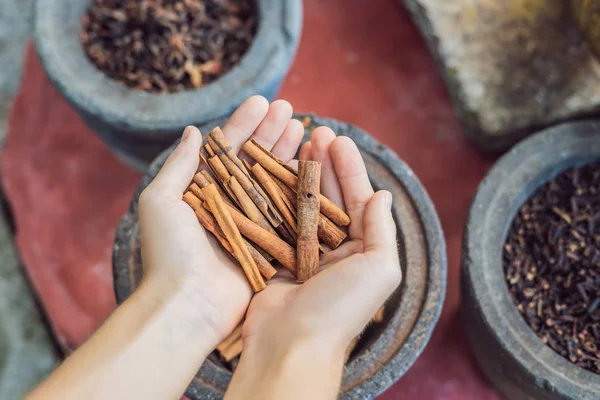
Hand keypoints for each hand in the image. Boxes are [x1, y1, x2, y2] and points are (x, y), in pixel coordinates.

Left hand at [137, 96, 303, 342]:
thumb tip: (191, 130)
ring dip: (287, 153)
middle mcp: (227, 203)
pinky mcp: (269, 242)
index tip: (262, 101)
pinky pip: (286, 210)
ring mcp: (249, 222)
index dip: (244, 124)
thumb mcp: (160, 201)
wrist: (187, 304)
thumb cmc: (168, 251)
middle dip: (270, 132)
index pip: (225, 150)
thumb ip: (178, 164)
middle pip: (253, 160)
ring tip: (303, 127)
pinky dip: (298, 188)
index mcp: (200, 191)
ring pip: (272, 180)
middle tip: (289, 108)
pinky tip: (311, 165)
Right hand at [226, 128, 401, 399]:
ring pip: (305, 202)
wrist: (293, 345)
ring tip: (299, 143)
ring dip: (303, 173)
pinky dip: (279, 194)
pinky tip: (275, 172)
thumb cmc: (341, 309)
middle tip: (317, 132)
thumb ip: (382, 230)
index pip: (359, 200)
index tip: (338, 139)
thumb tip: (382, 194)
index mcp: (363, 252)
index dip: (350, 168)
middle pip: (332, 196)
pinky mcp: (276, 256)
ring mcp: (304, 252)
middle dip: (326, 164)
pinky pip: (280, 218)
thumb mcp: (380, 269)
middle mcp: (336, 250)